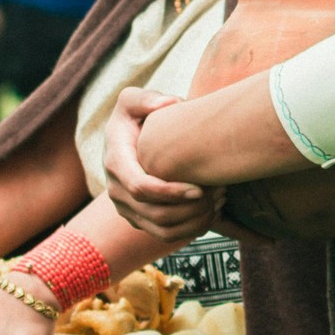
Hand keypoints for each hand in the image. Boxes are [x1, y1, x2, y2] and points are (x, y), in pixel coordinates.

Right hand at [105, 88, 226, 245]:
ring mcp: (126, 209)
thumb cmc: (136, 116)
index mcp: (116, 162)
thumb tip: (165, 104)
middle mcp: (116, 190)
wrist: (128, 140)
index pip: (140, 187)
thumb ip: (145, 98)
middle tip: (219, 193)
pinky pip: (165, 235)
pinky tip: (212, 213)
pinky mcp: (139, 219)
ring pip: (162, 229)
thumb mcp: (133, 100)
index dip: (170, 192)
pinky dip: (191, 230)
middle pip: (155, 213)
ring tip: (219, 201)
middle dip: (190, 208)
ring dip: (194, 221)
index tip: (199, 189)